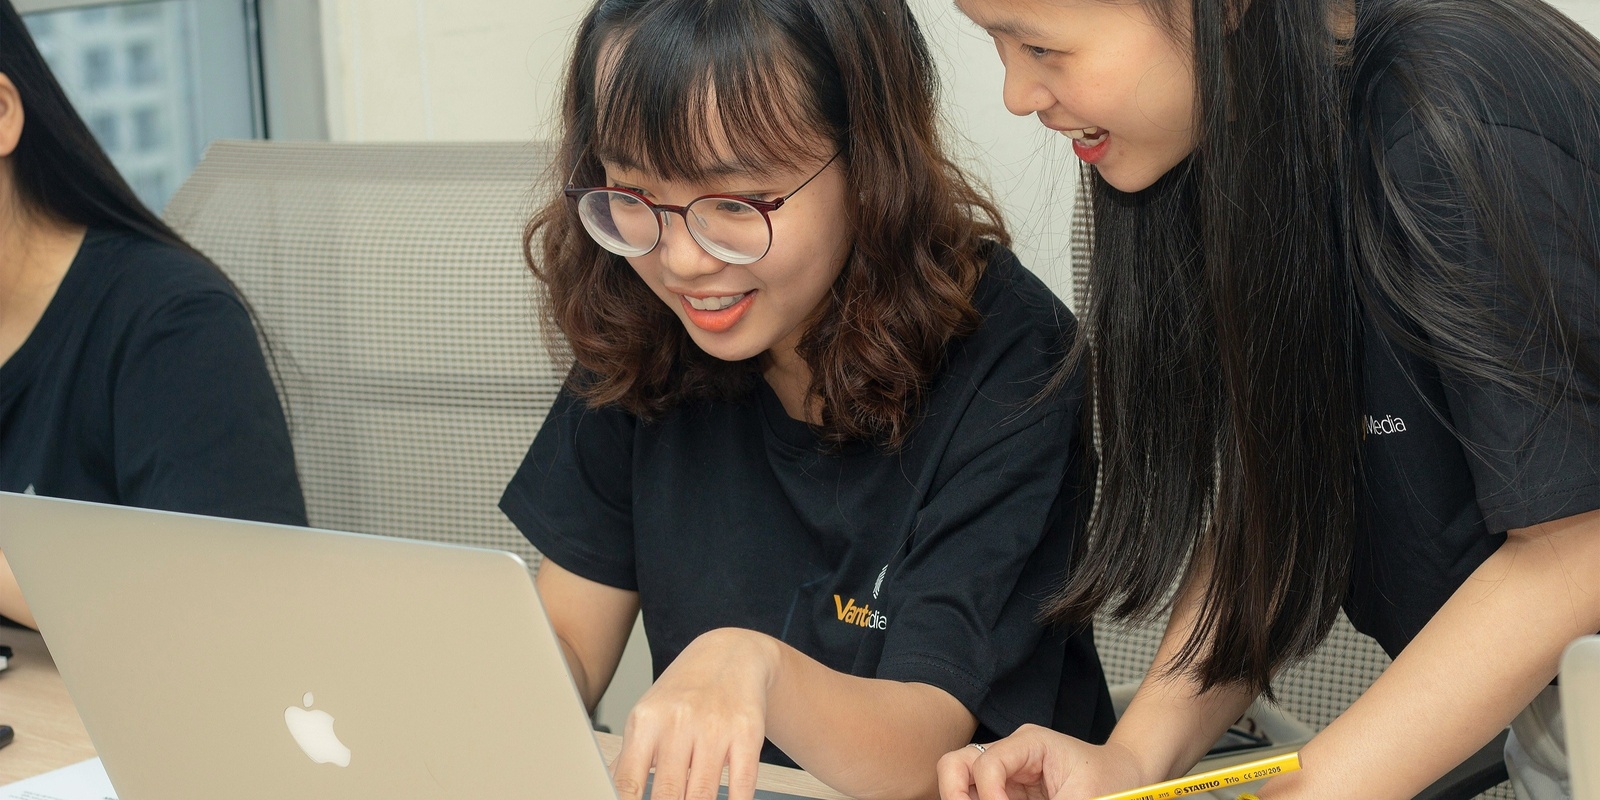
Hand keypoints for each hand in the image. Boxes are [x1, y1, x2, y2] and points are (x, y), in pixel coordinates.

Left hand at [611, 627, 776, 799]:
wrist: (731, 654)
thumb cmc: (685, 690)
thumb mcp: (649, 715)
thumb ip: (631, 756)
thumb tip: (609, 788)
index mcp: (646, 721)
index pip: (628, 781)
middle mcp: (678, 721)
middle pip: (667, 794)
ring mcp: (715, 728)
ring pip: (701, 795)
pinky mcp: (747, 733)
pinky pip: (740, 785)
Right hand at [936, 725, 1148, 799]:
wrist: (1129, 778)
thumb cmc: (1113, 781)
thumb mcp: (1082, 799)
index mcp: (1029, 743)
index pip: (986, 763)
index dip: (988, 796)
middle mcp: (1010, 754)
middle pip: (956, 764)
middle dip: (954, 795)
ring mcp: (1006, 774)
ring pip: (959, 783)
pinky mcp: (1008, 793)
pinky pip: (978, 799)